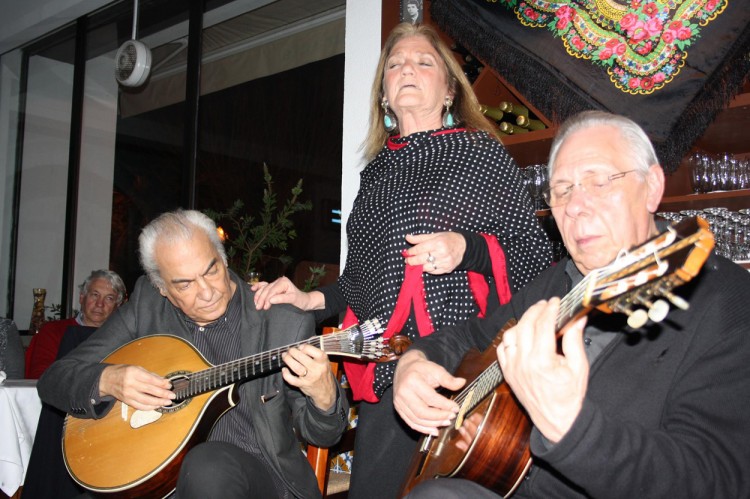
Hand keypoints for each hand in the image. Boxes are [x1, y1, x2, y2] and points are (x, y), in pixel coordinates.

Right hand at [99, 364, 174, 410]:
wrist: (107, 380)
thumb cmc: (123, 372)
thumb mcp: (137, 368)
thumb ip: (150, 375)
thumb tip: (164, 382)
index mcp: (133, 373)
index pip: (150, 380)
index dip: (161, 384)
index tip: (169, 385)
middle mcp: (130, 384)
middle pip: (149, 390)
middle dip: (162, 394)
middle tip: (172, 396)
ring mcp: (127, 394)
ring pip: (145, 400)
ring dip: (158, 402)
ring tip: (167, 402)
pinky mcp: (126, 401)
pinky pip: (139, 406)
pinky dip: (149, 407)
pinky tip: (157, 406)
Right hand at [252, 276, 322, 310]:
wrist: (304, 301)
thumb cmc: (300, 301)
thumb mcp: (293, 300)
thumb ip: (282, 299)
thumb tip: (270, 300)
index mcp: (284, 282)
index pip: (272, 290)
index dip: (267, 299)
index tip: (265, 307)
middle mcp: (279, 281)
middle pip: (267, 289)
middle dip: (261, 298)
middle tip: (258, 307)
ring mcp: (275, 283)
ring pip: (264, 288)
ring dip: (258, 295)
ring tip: (256, 304)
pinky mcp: (273, 287)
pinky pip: (264, 285)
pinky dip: (258, 287)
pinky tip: (252, 289)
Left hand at [282, 344, 336, 410]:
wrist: (326, 391)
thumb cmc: (323, 373)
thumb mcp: (324, 361)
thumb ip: (316, 350)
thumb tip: (310, 338)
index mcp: (323, 360)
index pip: (311, 350)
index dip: (303, 347)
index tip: (300, 346)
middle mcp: (317, 368)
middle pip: (301, 357)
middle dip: (292, 352)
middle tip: (289, 350)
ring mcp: (310, 377)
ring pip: (296, 367)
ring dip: (288, 360)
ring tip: (285, 356)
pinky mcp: (303, 385)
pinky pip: (292, 380)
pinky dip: (286, 374)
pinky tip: (284, 369)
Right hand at [393, 350, 464, 434]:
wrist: (405, 367)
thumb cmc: (421, 368)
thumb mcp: (435, 369)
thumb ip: (448, 378)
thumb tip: (462, 382)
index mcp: (412, 381)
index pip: (430, 398)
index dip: (445, 405)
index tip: (456, 408)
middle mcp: (403, 392)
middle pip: (422, 412)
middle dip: (439, 417)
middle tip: (451, 417)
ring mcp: (399, 402)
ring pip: (416, 420)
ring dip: (433, 424)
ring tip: (445, 423)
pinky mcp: (398, 408)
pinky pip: (411, 422)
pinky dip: (423, 429)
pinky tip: (434, 429)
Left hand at [404, 232, 465, 274]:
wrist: (464, 247)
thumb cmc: (448, 239)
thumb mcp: (435, 235)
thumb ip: (420, 238)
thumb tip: (407, 237)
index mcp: (438, 242)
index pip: (420, 249)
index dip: (411, 252)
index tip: (407, 252)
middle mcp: (442, 253)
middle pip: (421, 259)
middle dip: (412, 261)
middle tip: (407, 260)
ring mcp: (445, 262)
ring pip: (426, 267)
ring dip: (418, 266)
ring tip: (414, 264)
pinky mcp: (447, 269)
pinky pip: (433, 272)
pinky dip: (427, 270)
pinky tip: (424, 266)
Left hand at [497, 298, 588, 442]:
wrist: (557, 421)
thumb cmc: (570, 396)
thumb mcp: (579, 367)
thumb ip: (575, 340)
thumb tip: (577, 318)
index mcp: (541, 361)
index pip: (543, 325)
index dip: (550, 309)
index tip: (557, 301)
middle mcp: (523, 363)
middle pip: (525, 325)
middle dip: (535, 311)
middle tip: (546, 304)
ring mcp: (512, 368)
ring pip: (510, 334)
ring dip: (521, 322)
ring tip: (535, 316)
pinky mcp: (507, 373)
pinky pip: (502, 348)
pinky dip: (510, 337)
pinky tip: (521, 333)